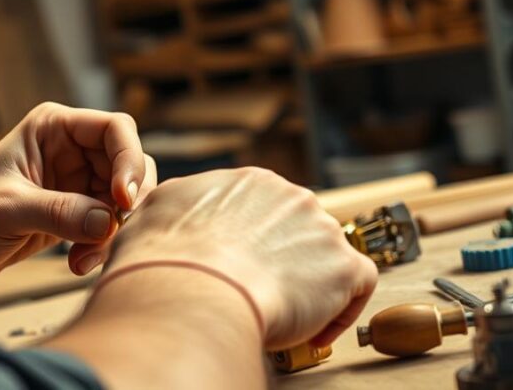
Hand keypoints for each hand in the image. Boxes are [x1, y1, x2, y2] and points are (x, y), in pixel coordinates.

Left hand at [0, 102, 156, 304]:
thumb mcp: (7, 211)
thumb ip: (59, 212)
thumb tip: (108, 222)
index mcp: (53, 127)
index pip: (115, 129)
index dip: (128, 160)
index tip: (123, 199)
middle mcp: (71, 148)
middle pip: (128, 163)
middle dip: (126, 201)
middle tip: (112, 233)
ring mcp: (78, 181)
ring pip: (124, 198)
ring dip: (114, 230)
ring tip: (85, 258)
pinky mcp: (78, 212)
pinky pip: (110, 224)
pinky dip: (103, 246)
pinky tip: (78, 264)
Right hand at [102, 168, 377, 348]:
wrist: (189, 290)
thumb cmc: (164, 259)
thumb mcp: (154, 212)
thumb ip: (175, 208)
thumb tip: (172, 219)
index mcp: (247, 182)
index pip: (264, 210)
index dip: (254, 244)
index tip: (243, 269)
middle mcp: (289, 195)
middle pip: (298, 229)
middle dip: (283, 261)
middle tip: (263, 294)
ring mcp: (321, 227)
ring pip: (326, 255)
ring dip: (310, 285)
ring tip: (284, 317)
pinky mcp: (344, 265)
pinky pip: (358, 284)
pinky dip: (340, 309)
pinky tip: (312, 330)